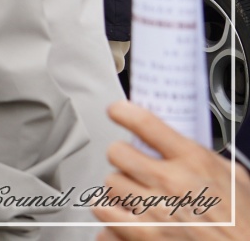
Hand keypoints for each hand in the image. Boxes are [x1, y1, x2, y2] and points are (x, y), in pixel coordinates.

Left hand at [94, 100, 247, 239]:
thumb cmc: (243, 223)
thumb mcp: (235, 179)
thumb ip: (205, 157)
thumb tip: (179, 140)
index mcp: (195, 162)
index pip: (145, 123)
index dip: (123, 111)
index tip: (117, 111)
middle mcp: (172, 182)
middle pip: (117, 152)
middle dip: (122, 155)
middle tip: (131, 162)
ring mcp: (156, 209)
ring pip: (110, 181)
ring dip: (119, 186)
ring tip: (133, 191)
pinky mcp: (144, 234)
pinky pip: (104, 211)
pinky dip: (109, 210)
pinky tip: (122, 211)